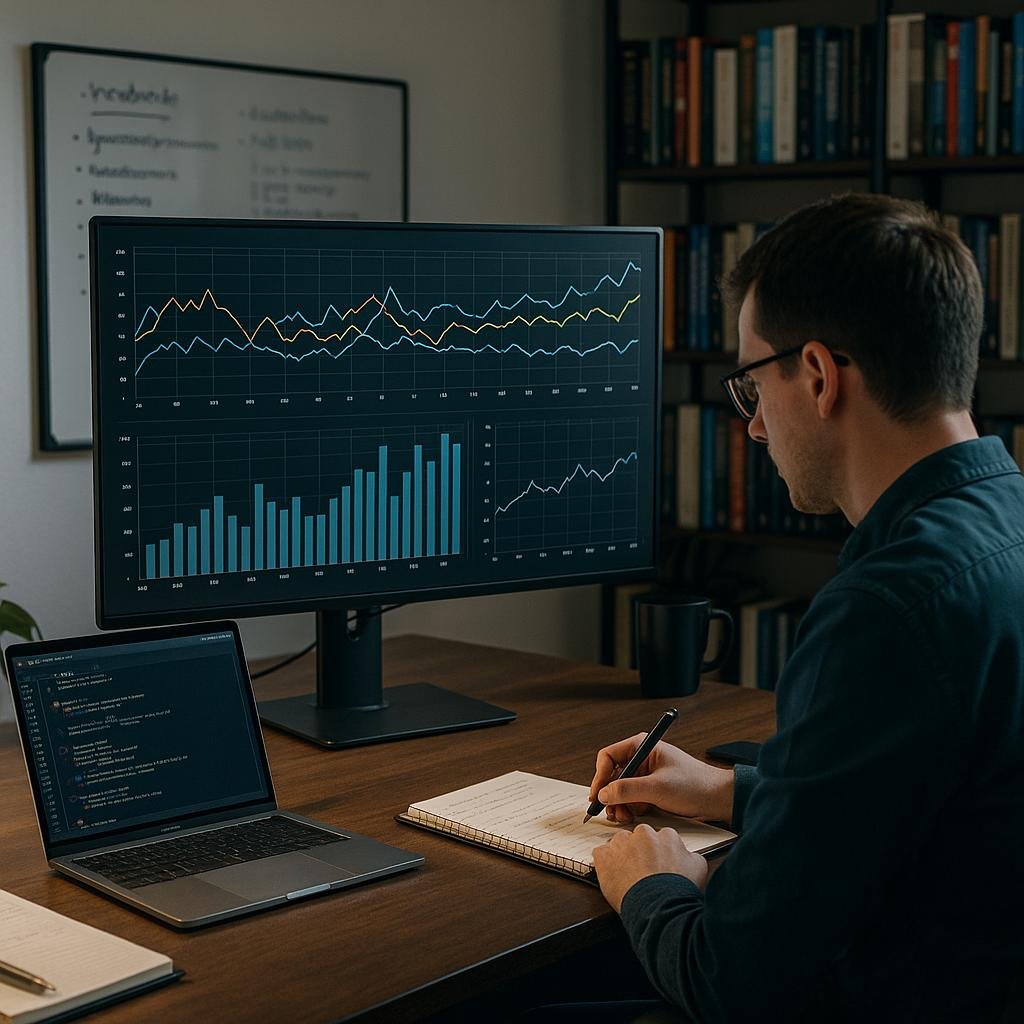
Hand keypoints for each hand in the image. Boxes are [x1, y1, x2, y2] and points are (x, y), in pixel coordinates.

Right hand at [589, 735, 733, 824]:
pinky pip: (631, 799)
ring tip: (623, 817)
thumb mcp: (658, 787)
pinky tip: (633, 816)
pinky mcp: (651, 790)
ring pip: (620, 790)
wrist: (718, 799)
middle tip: (610, 811)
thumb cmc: (695, 784)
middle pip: (612, 775)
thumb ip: (628, 789)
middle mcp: (641, 759)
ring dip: (619, 804)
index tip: (597, 795)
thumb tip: (603, 794)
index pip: (608, 757)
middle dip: (610, 795)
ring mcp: (645, 775)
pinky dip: (629, 809)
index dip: (600, 776)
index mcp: (642, 746)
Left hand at [592, 823, 708, 912]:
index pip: (660, 838)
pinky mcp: (604, 855)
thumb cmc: (678, 892)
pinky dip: (604, 863)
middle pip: (639, 838)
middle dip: (640, 851)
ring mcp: (622, 843)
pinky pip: (601, 854)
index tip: (657, 864)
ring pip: (619, 843)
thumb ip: (689, 855)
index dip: (658, 853)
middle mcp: (644, 834)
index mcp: (666, 836)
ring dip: (622, 855)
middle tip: (643, 871)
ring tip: (627, 876)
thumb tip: (687, 855)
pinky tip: (613, 877)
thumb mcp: (698, 869)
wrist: (658, 908)